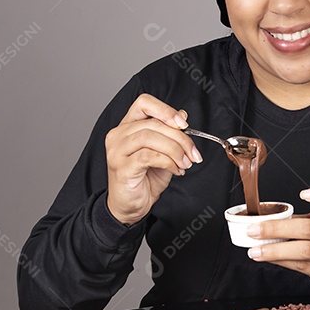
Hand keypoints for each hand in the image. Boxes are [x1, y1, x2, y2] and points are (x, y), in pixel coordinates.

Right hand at [104, 94, 201, 225]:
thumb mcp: (163, 153)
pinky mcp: (121, 167)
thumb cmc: (144, 180)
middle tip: (193, 153)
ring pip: (150, 137)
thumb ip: (169, 134)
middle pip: (153, 123)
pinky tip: (175, 170)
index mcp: (127, 127)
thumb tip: (182, 115)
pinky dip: (167, 161)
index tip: (183, 124)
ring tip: (185, 163)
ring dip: (175, 149)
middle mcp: (118, 135)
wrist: (130, 207)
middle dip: (180, 137)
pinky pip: (148, 156)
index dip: (165, 110)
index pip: (144, 103)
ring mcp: (117, 151)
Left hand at [245, 186, 309, 291]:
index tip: (304, 194)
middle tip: (254, 229)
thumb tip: (268, 220)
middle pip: (309, 229)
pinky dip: (281, 261)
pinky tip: (268, 258)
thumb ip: (304, 219)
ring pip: (303, 251)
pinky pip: (300, 266)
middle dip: (278, 228)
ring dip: (275, 250)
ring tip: (255, 250)